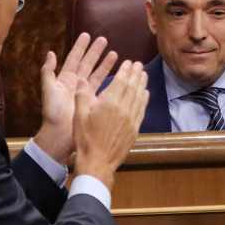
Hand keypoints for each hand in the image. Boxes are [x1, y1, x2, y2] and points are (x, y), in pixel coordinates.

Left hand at [32, 32, 117, 163]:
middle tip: (104, 40)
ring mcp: (85, 93)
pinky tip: (118, 74)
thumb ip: (48, 72)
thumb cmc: (53, 112)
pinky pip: (102, 88)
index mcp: (64, 79)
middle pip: (87, 64)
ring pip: (97, 74)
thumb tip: (50, 53)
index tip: (87, 35)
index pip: (74, 59)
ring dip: (105, 64)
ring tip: (115, 54)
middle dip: (95, 52)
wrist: (60, 135)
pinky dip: (109, 80)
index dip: (80, 47)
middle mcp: (76, 84)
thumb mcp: (49, 90)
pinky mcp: (92, 102)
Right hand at [73, 59, 146, 188]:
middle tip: (139, 64)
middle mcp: (123, 109)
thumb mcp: (78, 116)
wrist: (97, 162)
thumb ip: (82, 96)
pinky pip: (142, 110)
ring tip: (144, 74)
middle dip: (136, 74)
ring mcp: (131, 120)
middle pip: (132, 87)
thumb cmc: (85, 139)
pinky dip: (144, 100)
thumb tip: (81, 79)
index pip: (121, 82)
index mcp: (109, 103)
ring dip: (142, 84)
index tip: (129, 62)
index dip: (125, 71)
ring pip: (139, 97)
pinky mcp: (135, 129)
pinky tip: (146, 94)